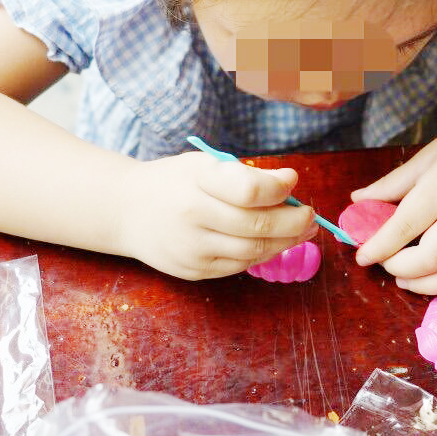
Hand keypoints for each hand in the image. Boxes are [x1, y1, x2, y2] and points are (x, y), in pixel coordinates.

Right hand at [118, 153, 317, 280]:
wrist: (125, 211)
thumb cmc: (174, 182)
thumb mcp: (204, 164)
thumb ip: (245, 174)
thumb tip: (290, 182)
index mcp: (195, 180)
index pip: (249, 191)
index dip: (279, 189)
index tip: (293, 181)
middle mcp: (191, 216)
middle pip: (257, 227)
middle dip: (294, 222)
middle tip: (311, 215)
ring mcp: (192, 248)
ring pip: (253, 251)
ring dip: (286, 242)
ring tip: (303, 230)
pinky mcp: (194, 271)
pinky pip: (239, 265)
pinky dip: (263, 254)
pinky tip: (275, 243)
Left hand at [351, 116, 436, 294]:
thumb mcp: (426, 157)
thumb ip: (391, 184)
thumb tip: (358, 201)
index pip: (405, 225)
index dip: (379, 246)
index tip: (362, 256)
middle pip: (431, 257)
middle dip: (400, 268)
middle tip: (386, 264)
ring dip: (427, 287)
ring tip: (406, 279)